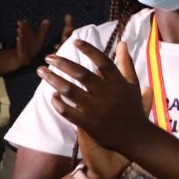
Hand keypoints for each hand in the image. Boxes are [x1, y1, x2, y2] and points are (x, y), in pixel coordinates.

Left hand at [38, 39, 154, 157]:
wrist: (136, 137)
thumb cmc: (133, 108)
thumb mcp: (133, 84)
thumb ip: (126, 63)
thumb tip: (122, 42)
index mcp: (118, 83)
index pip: (103, 62)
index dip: (89, 50)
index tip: (75, 41)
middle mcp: (107, 94)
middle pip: (82, 74)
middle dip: (63, 64)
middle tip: (48, 57)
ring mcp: (96, 110)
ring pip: (71, 91)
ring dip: (54, 80)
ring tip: (41, 72)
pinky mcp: (89, 124)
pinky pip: (69, 112)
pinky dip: (58, 103)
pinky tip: (52, 95)